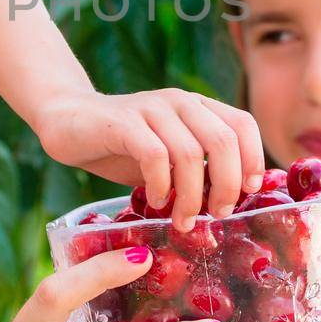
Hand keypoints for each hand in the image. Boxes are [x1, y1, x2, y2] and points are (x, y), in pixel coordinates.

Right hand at [32, 89, 264, 229]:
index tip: (247, 193)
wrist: (67, 121)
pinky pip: (154, 155)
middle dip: (227, 185)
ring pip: (190, 153)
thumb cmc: (122, 147)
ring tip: (183, 220)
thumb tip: (231, 202)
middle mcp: (179, 101)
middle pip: (223, 140)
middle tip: (217, 214)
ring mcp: (151, 108)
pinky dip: (161, 185)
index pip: (242, 124)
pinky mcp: (123, 122)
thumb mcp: (167, 158)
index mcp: (197, 106)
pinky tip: (155, 201)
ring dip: (191, 196)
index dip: (253, 159)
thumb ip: (196, 169)